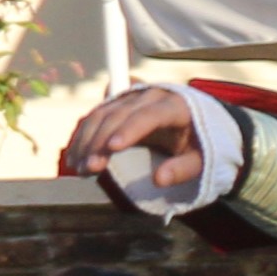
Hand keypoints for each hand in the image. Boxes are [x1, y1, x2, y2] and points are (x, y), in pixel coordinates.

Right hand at [61, 86, 209, 189]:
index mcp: (175, 105)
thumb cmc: (201, 143)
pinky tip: (74, 157)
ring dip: (86, 140)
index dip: (129, 129)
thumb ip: (184, 169)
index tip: (112, 148)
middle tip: (90, 168)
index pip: (149, 115)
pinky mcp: (117, 103)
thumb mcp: (202, 158)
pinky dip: (81, 137)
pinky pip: (94, 116)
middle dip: (100, 141)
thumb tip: (159, 180)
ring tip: (79, 168)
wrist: (196, 122)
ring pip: (101, 114)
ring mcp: (131, 97)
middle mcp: (150, 96)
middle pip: (119, 114)